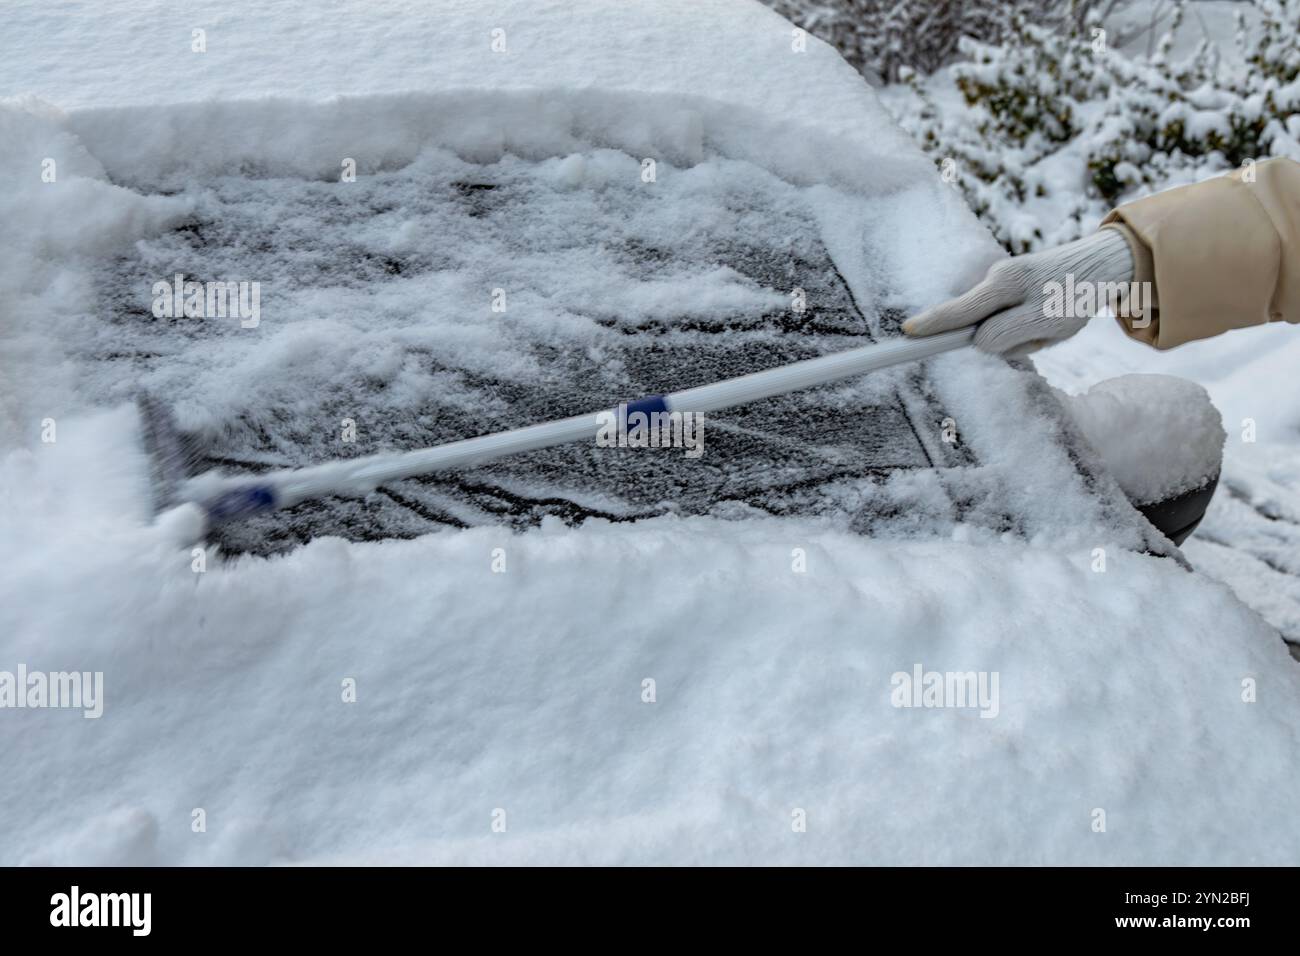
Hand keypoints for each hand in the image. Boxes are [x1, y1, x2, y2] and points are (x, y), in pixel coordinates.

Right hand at [902, 229, 1134, 353]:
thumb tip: (975, 342)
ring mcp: (1001, 280)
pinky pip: (1006, 321)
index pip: (958, 313)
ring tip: (1048, 327)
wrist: (1105, 265)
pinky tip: (1048, 320)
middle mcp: (996, 277)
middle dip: (1003, 339)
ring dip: (1019, 338)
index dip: (932, 327)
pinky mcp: (1008, 285)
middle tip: (1039, 334)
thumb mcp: (1047, 324)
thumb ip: (1007, 335)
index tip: (906, 334)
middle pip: (977, 324)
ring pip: (995, 327)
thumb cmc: (1075, 297)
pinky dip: (1025, 331)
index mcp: (1003, 284)